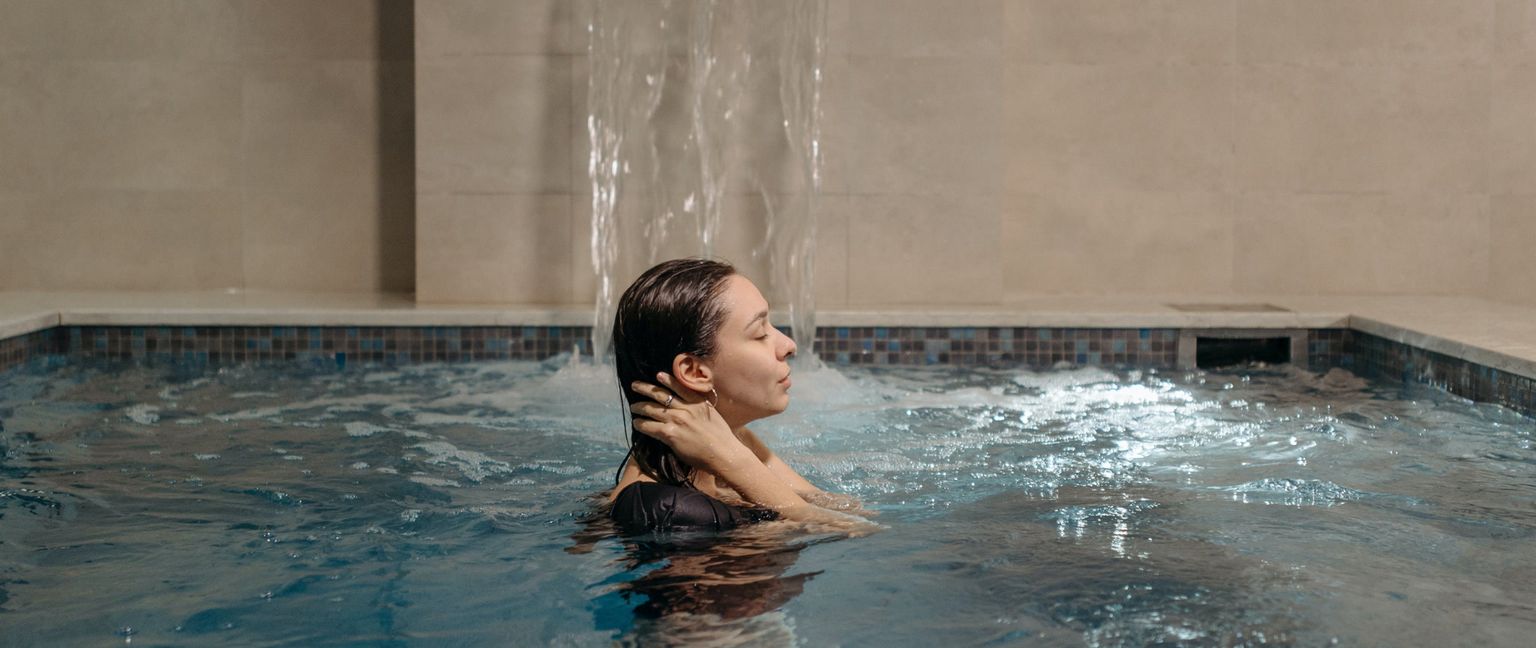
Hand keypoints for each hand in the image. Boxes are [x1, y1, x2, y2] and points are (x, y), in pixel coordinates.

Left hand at [629, 373, 750, 473]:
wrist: (724, 453)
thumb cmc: (721, 438)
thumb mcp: (713, 415)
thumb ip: (701, 408)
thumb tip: (690, 406)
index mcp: (698, 401)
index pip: (679, 385)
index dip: (666, 379)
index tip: (657, 375)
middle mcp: (686, 407)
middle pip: (660, 394)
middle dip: (645, 389)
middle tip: (635, 385)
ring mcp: (677, 419)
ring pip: (652, 409)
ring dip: (639, 407)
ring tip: (633, 407)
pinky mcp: (671, 433)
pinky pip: (650, 426)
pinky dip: (641, 424)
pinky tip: (636, 423)